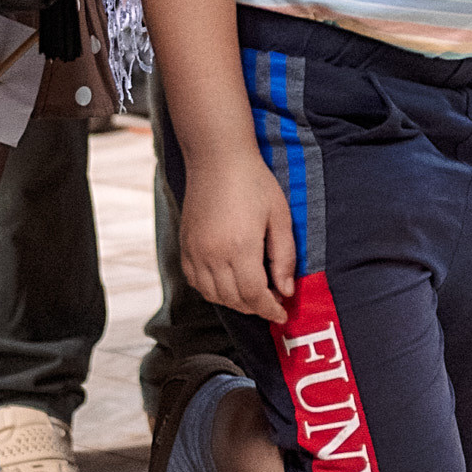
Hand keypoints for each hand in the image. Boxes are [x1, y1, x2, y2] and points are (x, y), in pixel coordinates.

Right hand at [178, 148, 297, 323]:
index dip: (270, 310)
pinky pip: (196, 282)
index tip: (282, 313)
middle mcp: (213, 255)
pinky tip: (228, 282)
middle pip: (234, 300)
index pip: (254, 296)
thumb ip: (284, 257)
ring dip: (235, 301)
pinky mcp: (185, 246)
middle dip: (256, 307)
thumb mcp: (280, 217)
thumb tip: (286, 290)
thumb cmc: (254, 183)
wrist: (217, 158)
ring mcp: (195, 252)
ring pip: (213, 295)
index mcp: (240, 247)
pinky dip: (213, 290)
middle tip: (273, 301)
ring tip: (253, 293)